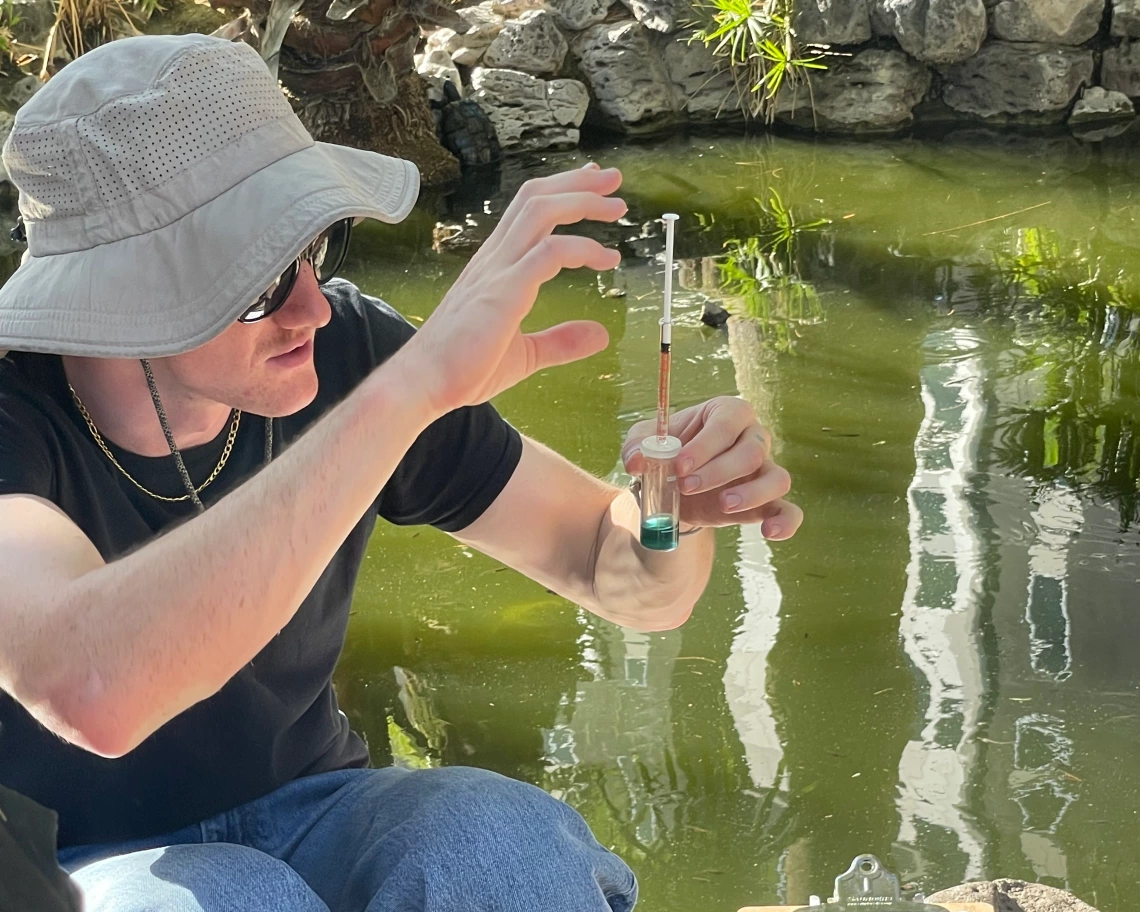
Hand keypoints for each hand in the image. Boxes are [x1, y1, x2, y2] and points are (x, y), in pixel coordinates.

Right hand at [398, 164, 624, 414]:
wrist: (425, 383)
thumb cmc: (461, 370)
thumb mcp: (525, 355)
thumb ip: (561, 342)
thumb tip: (599, 335)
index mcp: (495, 266)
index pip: (527, 211)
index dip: (561, 191)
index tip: (591, 185)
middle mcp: (494, 259)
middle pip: (535, 198)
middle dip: (578, 183)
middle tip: (613, 180)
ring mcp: (497, 270)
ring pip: (541, 211)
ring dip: (583, 202)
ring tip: (617, 208)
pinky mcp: (504, 290)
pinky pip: (549, 252)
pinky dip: (582, 249)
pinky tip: (605, 259)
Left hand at [621, 398, 802, 540]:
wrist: (674, 487)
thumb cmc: (665, 454)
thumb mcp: (642, 444)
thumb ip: (637, 448)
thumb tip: (636, 461)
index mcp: (725, 413)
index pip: (727, 422)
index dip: (705, 445)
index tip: (678, 466)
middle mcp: (752, 437)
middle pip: (752, 450)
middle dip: (718, 470)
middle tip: (686, 486)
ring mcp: (764, 470)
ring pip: (777, 478)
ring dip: (751, 493)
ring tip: (722, 505)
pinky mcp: (767, 502)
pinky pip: (789, 510)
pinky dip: (785, 521)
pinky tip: (769, 532)